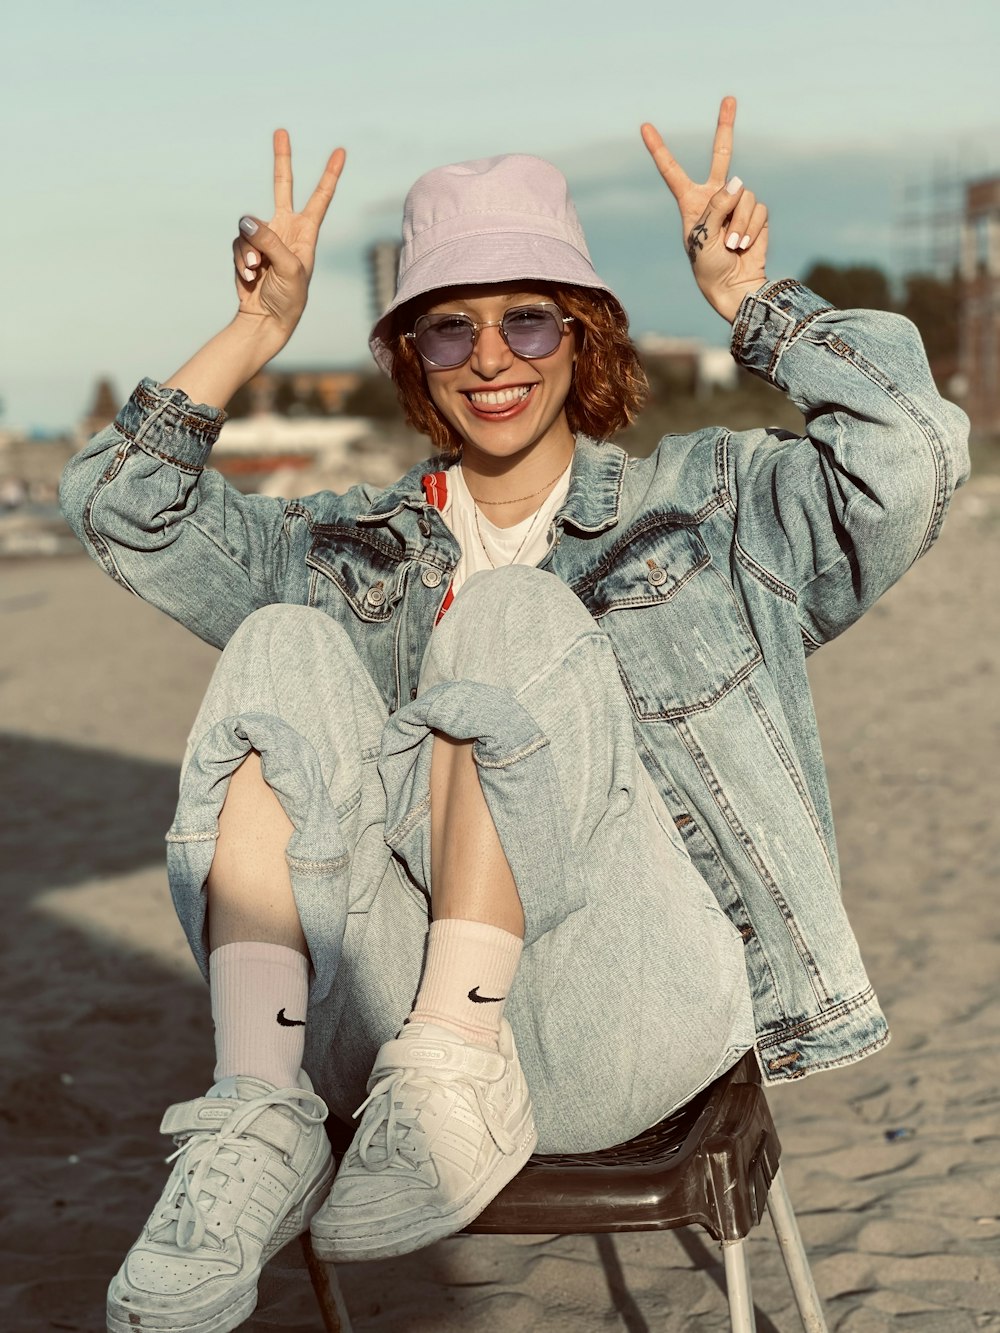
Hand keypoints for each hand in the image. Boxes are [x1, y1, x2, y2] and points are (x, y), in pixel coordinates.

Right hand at [232, 130, 345, 346]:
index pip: (320, 198)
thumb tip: (245, 218)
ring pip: (248, 226)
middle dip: (282, 160)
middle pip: (283, 187)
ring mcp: (264, 238)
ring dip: (248, 250)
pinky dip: (239, 259)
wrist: (267, 321)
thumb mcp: (288, 270)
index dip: (330, 175)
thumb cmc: (289, 299)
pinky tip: (248, 276)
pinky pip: (237, 243)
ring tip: (255, 271)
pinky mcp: (245, 249)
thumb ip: (268, 241)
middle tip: (282, 131)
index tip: (341, 152)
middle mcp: (285, 230)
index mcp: (305, 234)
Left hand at [641, 97, 767, 322]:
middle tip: (729, 98)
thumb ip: (717, 208)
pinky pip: (757, 209)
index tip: (644, 127)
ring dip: (738, 224)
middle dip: (725, 126)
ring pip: (743, 196)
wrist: (733, 286)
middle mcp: (714, 197)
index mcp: (690, 202)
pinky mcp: (755, 212)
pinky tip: (744, 245)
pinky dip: (751, 228)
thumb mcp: (702, 238)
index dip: (659, 150)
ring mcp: (736, 203)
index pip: (672, 172)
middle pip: (721, 155)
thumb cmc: (708, 266)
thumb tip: (739, 182)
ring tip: (730, 245)